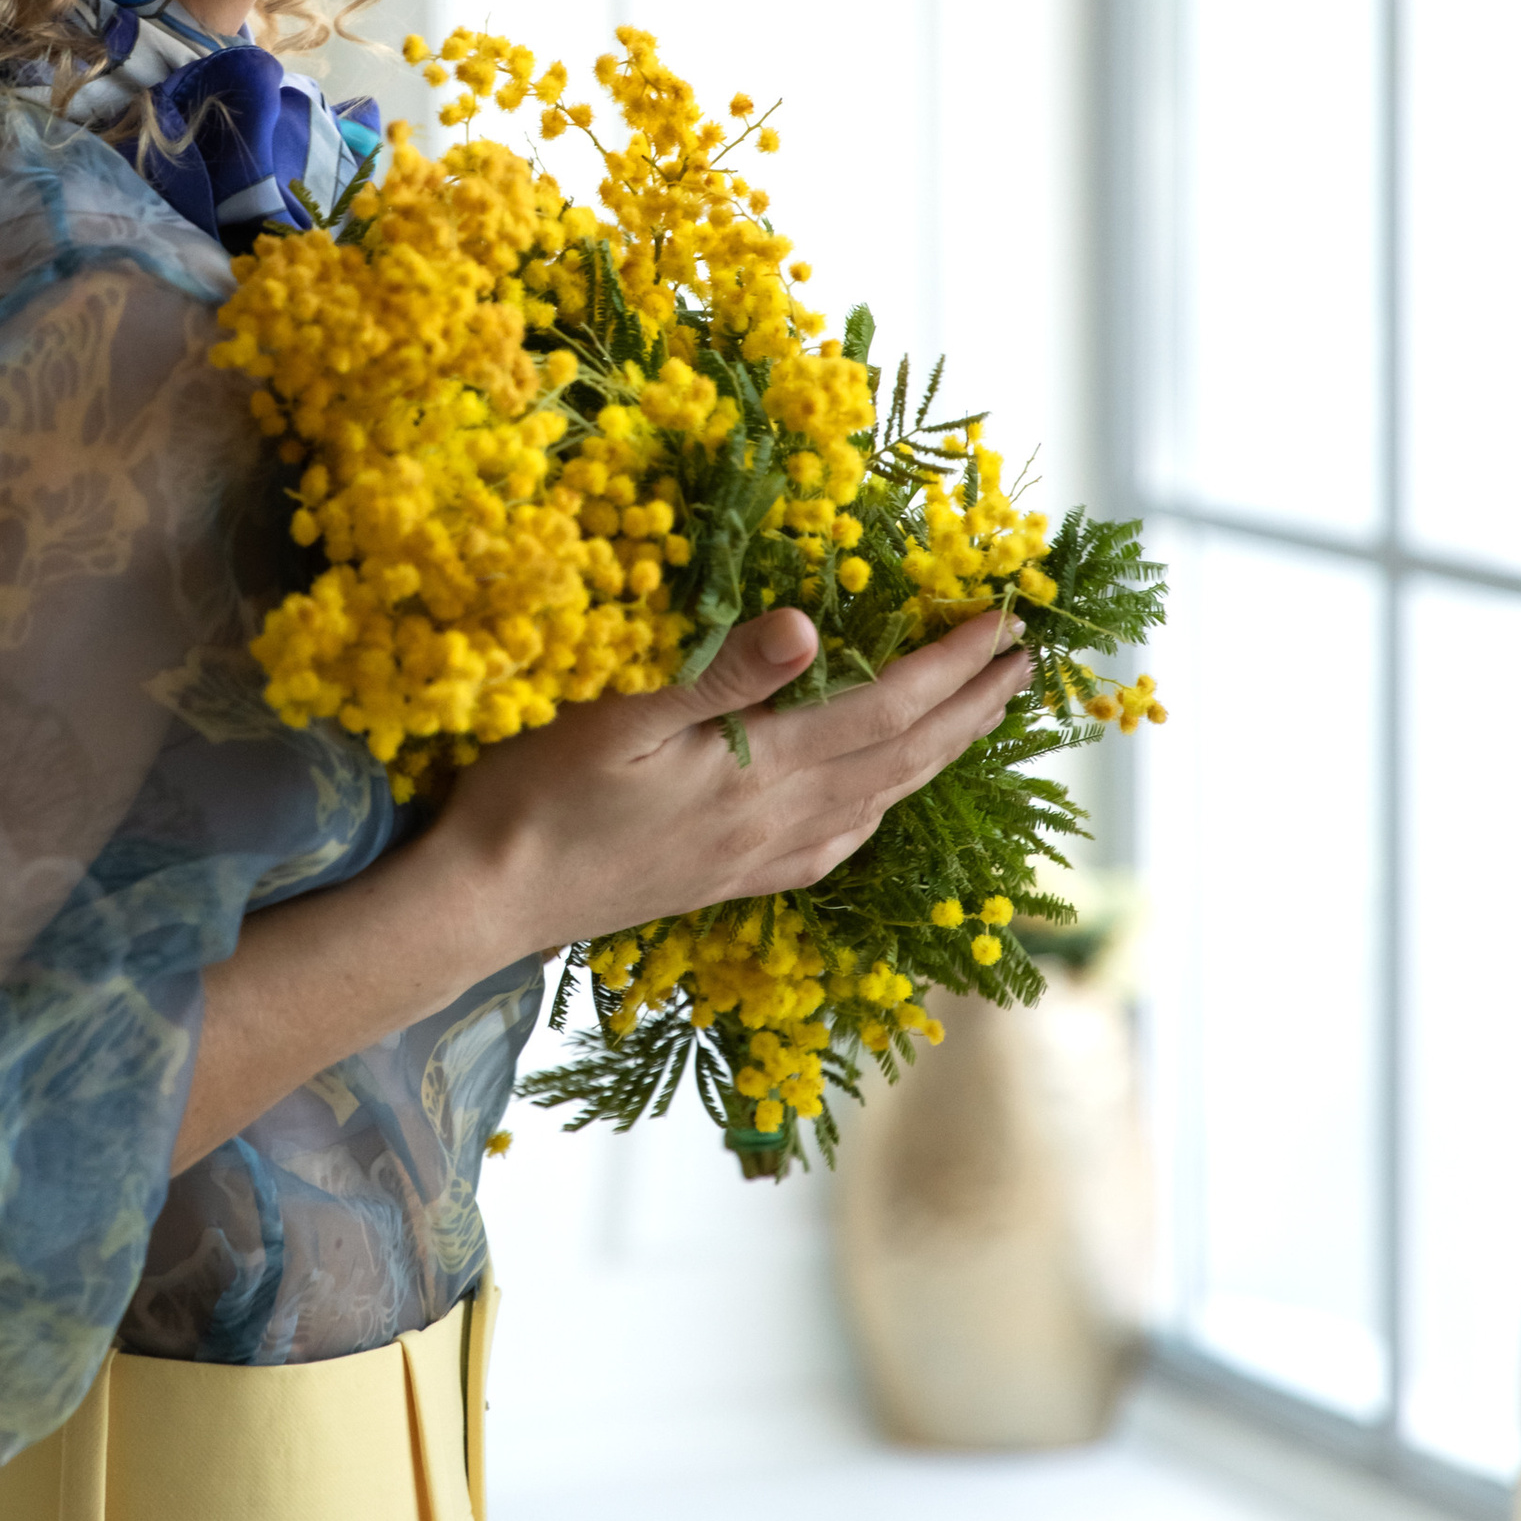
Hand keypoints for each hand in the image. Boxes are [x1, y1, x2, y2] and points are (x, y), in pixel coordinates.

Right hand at [430, 606, 1031, 976]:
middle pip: (904, 760)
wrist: (492, 899)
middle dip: (973, 709)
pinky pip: (838, 845)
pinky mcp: (733, 881)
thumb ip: (724, 678)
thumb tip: (810, 625)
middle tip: (1029, 663)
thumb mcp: (623, 717)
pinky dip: (882, 811)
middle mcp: (780, 824)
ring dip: (941, 755)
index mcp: (762, 774)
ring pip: (881, 804)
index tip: (1004, 621)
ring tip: (980, 718)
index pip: (886, 709)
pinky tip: (882, 803)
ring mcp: (759, 859)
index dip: (952, 665)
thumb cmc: (541, 794)